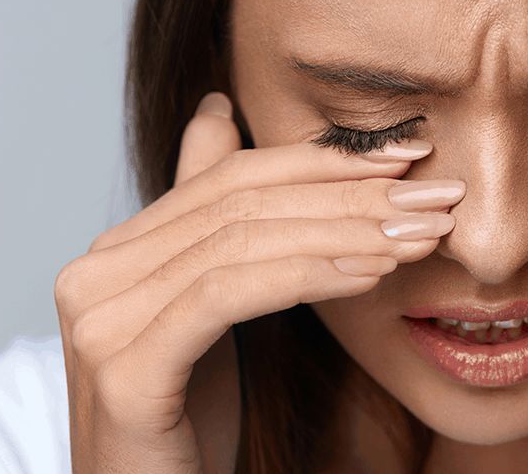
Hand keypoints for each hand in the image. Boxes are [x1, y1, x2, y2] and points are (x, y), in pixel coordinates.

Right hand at [54, 92, 462, 472]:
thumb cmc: (188, 420)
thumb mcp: (206, 307)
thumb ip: (209, 218)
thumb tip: (215, 107)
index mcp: (117, 251)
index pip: (231, 179)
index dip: (322, 163)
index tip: (407, 158)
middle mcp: (95, 273)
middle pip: (241, 206)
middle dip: (349, 196)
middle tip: (433, 196)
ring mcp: (99, 318)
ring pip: (242, 243)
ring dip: (346, 233)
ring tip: (417, 235)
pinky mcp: (123, 367)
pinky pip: (230, 296)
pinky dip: (308, 275)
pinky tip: (371, 275)